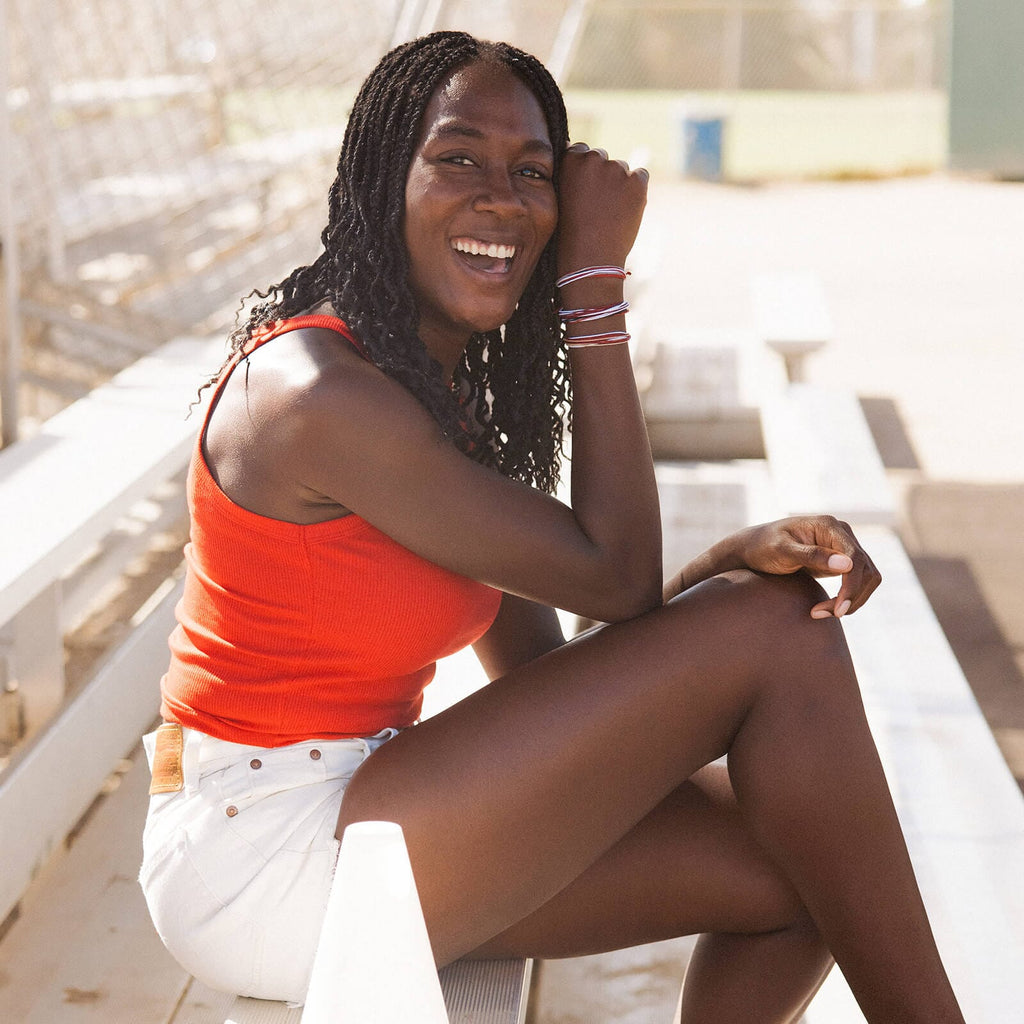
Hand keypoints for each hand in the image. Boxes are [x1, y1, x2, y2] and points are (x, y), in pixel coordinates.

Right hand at [556, 143, 647, 276]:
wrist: (589, 259)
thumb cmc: (569, 234)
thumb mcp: (560, 198)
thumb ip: (569, 174)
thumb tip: (579, 152)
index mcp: (570, 160)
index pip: (582, 151)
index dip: (584, 172)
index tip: (584, 190)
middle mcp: (593, 158)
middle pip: (602, 158)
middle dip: (602, 176)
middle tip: (597, 205)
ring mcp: (616, 168)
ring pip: (621, 169)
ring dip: (619, 184)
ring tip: (610, 213)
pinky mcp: (637, 181)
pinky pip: (641, 176)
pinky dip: (636, 190)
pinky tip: (624, 209)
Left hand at [739, 516, 881, 618]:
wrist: (753, 547)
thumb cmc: (763, 547)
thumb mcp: (781, 551)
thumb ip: (812, 555)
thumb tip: (846, 564)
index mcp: (828, 526)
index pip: (855, 557)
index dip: (852, 585)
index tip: (838, 609)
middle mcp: (841, 533)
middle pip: (866, 570)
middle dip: (851, 596)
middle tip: (823, 614)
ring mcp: (844, 547)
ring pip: (867, 578)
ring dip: (852, 600)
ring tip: (822, 613)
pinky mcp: (842, 561)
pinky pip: (858, 582)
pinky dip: (848, 598)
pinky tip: (827, 608)